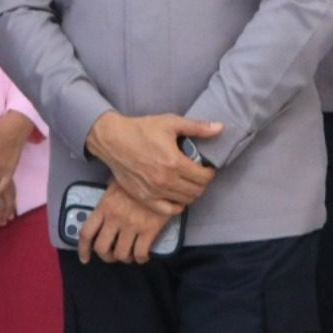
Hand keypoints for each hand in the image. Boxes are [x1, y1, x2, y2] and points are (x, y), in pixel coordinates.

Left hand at [78, 183, 171, 264]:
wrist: (160, 175)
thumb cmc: (138, 177)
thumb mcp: (116, 182)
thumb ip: (107, 198)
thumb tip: (104, 207)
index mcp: (104, 206)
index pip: (86, 233)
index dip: (83, 250)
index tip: (85, 258)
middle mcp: (115, 217)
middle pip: (102, 248)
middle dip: (107, 256)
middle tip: (113, 254)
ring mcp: (132, 224)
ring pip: (121, 254)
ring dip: (125, 258)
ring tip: (130, 254)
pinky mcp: (149, 229)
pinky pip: (141, 253)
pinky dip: (141, 258)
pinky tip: (143, 255)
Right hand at [85, 112, 219, 215]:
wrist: (112, 140)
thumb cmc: (141, 129)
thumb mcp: (170, 123)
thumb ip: (197, 127)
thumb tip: (220, 128)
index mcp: (174, 162)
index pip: (204, 177)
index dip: (210, 173)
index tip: (208, 167)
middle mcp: (165, 180)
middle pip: (196, 191)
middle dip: (202, 183)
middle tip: (199, 174)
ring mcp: (154, 192)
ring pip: (185, 201)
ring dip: (191, 193)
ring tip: (189, 182)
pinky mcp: (144, 198)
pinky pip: (168, 210)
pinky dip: (177, 206)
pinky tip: (177, 196)